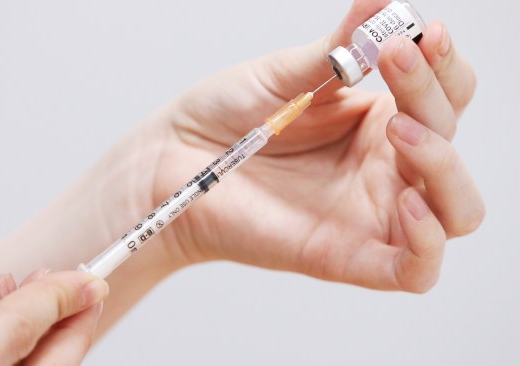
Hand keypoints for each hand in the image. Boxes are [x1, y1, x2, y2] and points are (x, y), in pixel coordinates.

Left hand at [140, 0, 483, 291]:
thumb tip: (385, 0)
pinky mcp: (347, 258)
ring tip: (398, 127)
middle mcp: (381, 167)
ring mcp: (369, 214)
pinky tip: (407, 203)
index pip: (443, 95)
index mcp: (373, 121)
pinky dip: (429, 241)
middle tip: (394, 61)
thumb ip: (340, 46)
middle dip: (435, 97)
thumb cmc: (225, 118)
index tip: (420, 32)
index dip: (444, 64)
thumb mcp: (287, 74)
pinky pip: (416, 269)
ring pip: (457, 210)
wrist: (174, 161)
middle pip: (450, 142)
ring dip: (444, 165)